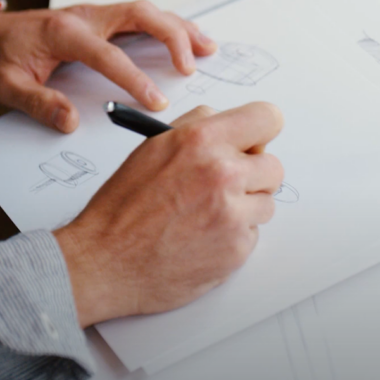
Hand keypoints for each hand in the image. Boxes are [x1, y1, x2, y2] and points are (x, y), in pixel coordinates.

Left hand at [0, 1, 216, 131]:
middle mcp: (84, 17)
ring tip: (208, 47)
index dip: (135, 78)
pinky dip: (167, 26)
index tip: (156, 100)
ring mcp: (93, 15)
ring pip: (146, 11)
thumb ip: (39, 104)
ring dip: (178, 27)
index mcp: (63, 33)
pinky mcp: (98, 20)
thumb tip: (71, 122)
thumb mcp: (5, 87)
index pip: (109, 54)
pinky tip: (186, 38)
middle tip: (193, 64)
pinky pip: (140, 17)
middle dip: (172, 37)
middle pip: (140, 15)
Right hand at [53, 102, 284, 327]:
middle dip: (254, 175)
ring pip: (266, 202)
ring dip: (245, 208)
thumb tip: (231, 125)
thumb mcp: (154, 146)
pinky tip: (203, 237)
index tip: (254, 142)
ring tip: (206, 214)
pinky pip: (253, 233)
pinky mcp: (237, 249)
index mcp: (203, 141)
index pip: (268, 118)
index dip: (261, 132)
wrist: (105, 261)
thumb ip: (199, 127)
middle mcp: (223, 174)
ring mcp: (233, 215)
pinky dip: (234, 236)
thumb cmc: (123, 207)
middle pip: (274, 166)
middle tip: (226, 185)